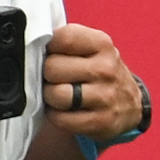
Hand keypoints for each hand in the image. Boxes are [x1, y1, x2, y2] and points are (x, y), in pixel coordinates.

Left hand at [34, 24, 141, 144]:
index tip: (55, 54)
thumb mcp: (90, 47)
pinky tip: (68, 111)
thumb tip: (30, 43)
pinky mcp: (102, 121)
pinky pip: (61, 119)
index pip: (61, 38)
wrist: (128, 103)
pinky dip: (58, 116)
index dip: (50, 47)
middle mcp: (106, 69)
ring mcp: (106, 96)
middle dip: (48, 75)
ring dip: (52, 97)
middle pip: (52, 68)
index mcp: (101, 44)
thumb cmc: (99, 72)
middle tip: (58, 78)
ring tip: (62, 95)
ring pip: (56, 94)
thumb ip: (64, 40)